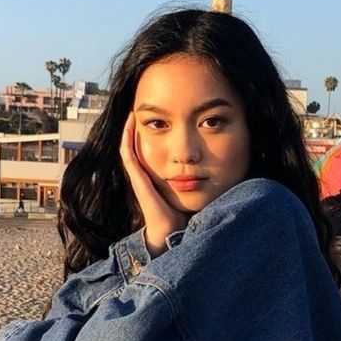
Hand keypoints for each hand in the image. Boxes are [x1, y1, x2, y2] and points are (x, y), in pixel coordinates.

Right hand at [119, 113, 186, 256]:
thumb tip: (212, 162)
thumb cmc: (181, 212)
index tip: (158, 118)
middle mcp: (143, 174)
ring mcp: (138, 175)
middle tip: (141, 111)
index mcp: (154, 175)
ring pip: (128, 146)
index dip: (150, 134)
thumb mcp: (189, 187)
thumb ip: (195, 175)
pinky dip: (128, 137)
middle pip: (136, 146)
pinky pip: (128, 153)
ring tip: (133, 112)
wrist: (170, 229)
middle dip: (139, 128)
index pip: (149, 149)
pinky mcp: (137, 177)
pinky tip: (131, 123)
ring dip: (130, 129)